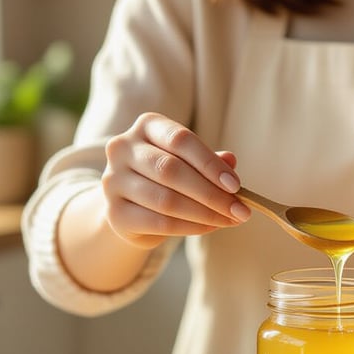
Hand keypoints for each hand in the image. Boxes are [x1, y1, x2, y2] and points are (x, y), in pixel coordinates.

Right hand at [101, 113, 250, 248]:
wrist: (131, 207)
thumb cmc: (167, 178)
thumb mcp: (189, 163)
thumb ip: (208, 161)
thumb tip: (231, 161)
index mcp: (146, 126)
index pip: (180, 139)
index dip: (210, 163)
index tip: (236, 185)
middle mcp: (122, 148)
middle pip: (171, 170)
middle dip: (211, 193)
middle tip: (240, 210)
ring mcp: (113, 181)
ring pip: (166, 200)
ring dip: (204, 213)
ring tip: (229, 220)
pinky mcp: (114, 213)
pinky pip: (159, 223)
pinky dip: (190, 227)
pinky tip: (210, 227)